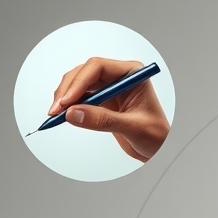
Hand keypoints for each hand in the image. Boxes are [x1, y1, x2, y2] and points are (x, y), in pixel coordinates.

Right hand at [49, 58, 170, 160]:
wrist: (161, 149)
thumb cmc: (157, 136)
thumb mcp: (132, 128)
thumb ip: (103, 120)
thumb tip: (74, 114)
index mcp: (132, 74)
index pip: (98, 67)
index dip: (79, 82)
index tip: (67, 101)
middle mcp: (119, 77)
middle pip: (84, 73)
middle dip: (68, 90)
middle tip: (56, 110)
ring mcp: (109, 88)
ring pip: (78, 84)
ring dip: (65, 98)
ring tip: (57, 115)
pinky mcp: (102, 101)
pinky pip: (80, 97)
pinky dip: (69, 106)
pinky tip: (63, 116)